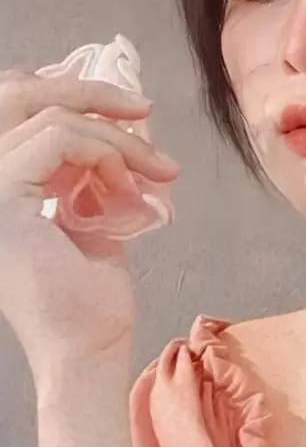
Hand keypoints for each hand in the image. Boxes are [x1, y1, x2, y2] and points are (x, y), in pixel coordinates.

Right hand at [0, 68, 180, 375]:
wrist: (87, 348)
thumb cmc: (91, 301)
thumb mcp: (91, 219)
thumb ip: (88, 177)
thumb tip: (116, 130)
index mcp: (0, 191)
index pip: (24, 116)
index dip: (81, 104)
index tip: (137, 117)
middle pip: (26, 100)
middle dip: (95, 98)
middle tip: (145, 111)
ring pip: (54, 120)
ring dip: (115, 141)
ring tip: (151, 176)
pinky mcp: (1, 198)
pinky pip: (60, 140)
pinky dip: (106, 155)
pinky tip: (127, 190)